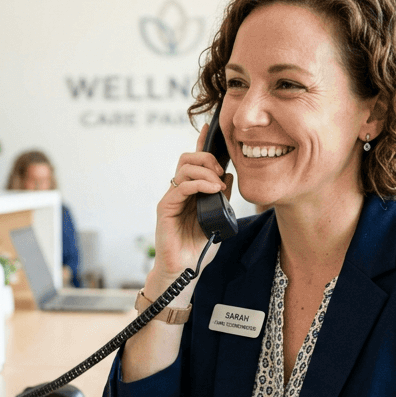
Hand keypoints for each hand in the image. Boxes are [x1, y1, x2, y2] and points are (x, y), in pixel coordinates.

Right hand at [153, 124, 231, 278]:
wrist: (184, 269)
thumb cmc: (199, 247)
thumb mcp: (218, 219)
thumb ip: (222, 198)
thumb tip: (229, 176)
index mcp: (191, 192)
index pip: (194, 162)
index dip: (201, 143)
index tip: (208, 127)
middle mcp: (179, 191)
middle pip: (188, 158)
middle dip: (207, 157)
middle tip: (221, 171)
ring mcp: (171, 198)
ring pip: (184, 168)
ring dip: (205, 171)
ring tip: (218, 184)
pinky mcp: (165, 207)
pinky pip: (182, 186)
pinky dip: (199, 184)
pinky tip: (212, 189)